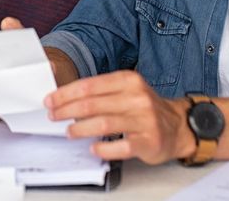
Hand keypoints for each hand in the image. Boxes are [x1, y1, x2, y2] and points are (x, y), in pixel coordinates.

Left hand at [45, 71, 195, 164]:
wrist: (176, 125)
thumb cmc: (145, 108)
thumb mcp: (127, 90)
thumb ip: (102, 92)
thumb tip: (67, 97)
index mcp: (129, 80)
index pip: (91, 85)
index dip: (67, 93)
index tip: (51, 99)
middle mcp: (137, 97)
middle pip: (93, 103)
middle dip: (67, 110)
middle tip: (53, 115)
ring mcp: (144, 119)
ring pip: (104, 124)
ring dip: (80, 129)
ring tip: (69, 132)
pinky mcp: (148, 141)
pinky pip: (121, 146)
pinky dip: (104, 148)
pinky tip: (93, 148)